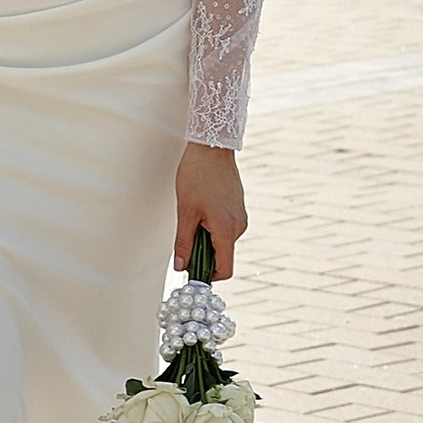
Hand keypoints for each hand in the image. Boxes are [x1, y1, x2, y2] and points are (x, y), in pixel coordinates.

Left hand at [176, 142, 245, 277]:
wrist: (212, 147)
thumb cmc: (197, 175)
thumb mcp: (185, 211)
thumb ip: (184, 242)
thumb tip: (181, 267)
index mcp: (227, 230)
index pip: (225, 269)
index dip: (208, 275)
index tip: (191, 272)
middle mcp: (239, 226)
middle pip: (222, 255)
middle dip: (202, 253)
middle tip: (184, 237)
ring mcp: (241, 216)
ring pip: (222, 240)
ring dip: (206, 237)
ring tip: (191, 215)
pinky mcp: (238, 208)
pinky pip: (225, 227)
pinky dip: (211, 226)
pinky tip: (200, 208)